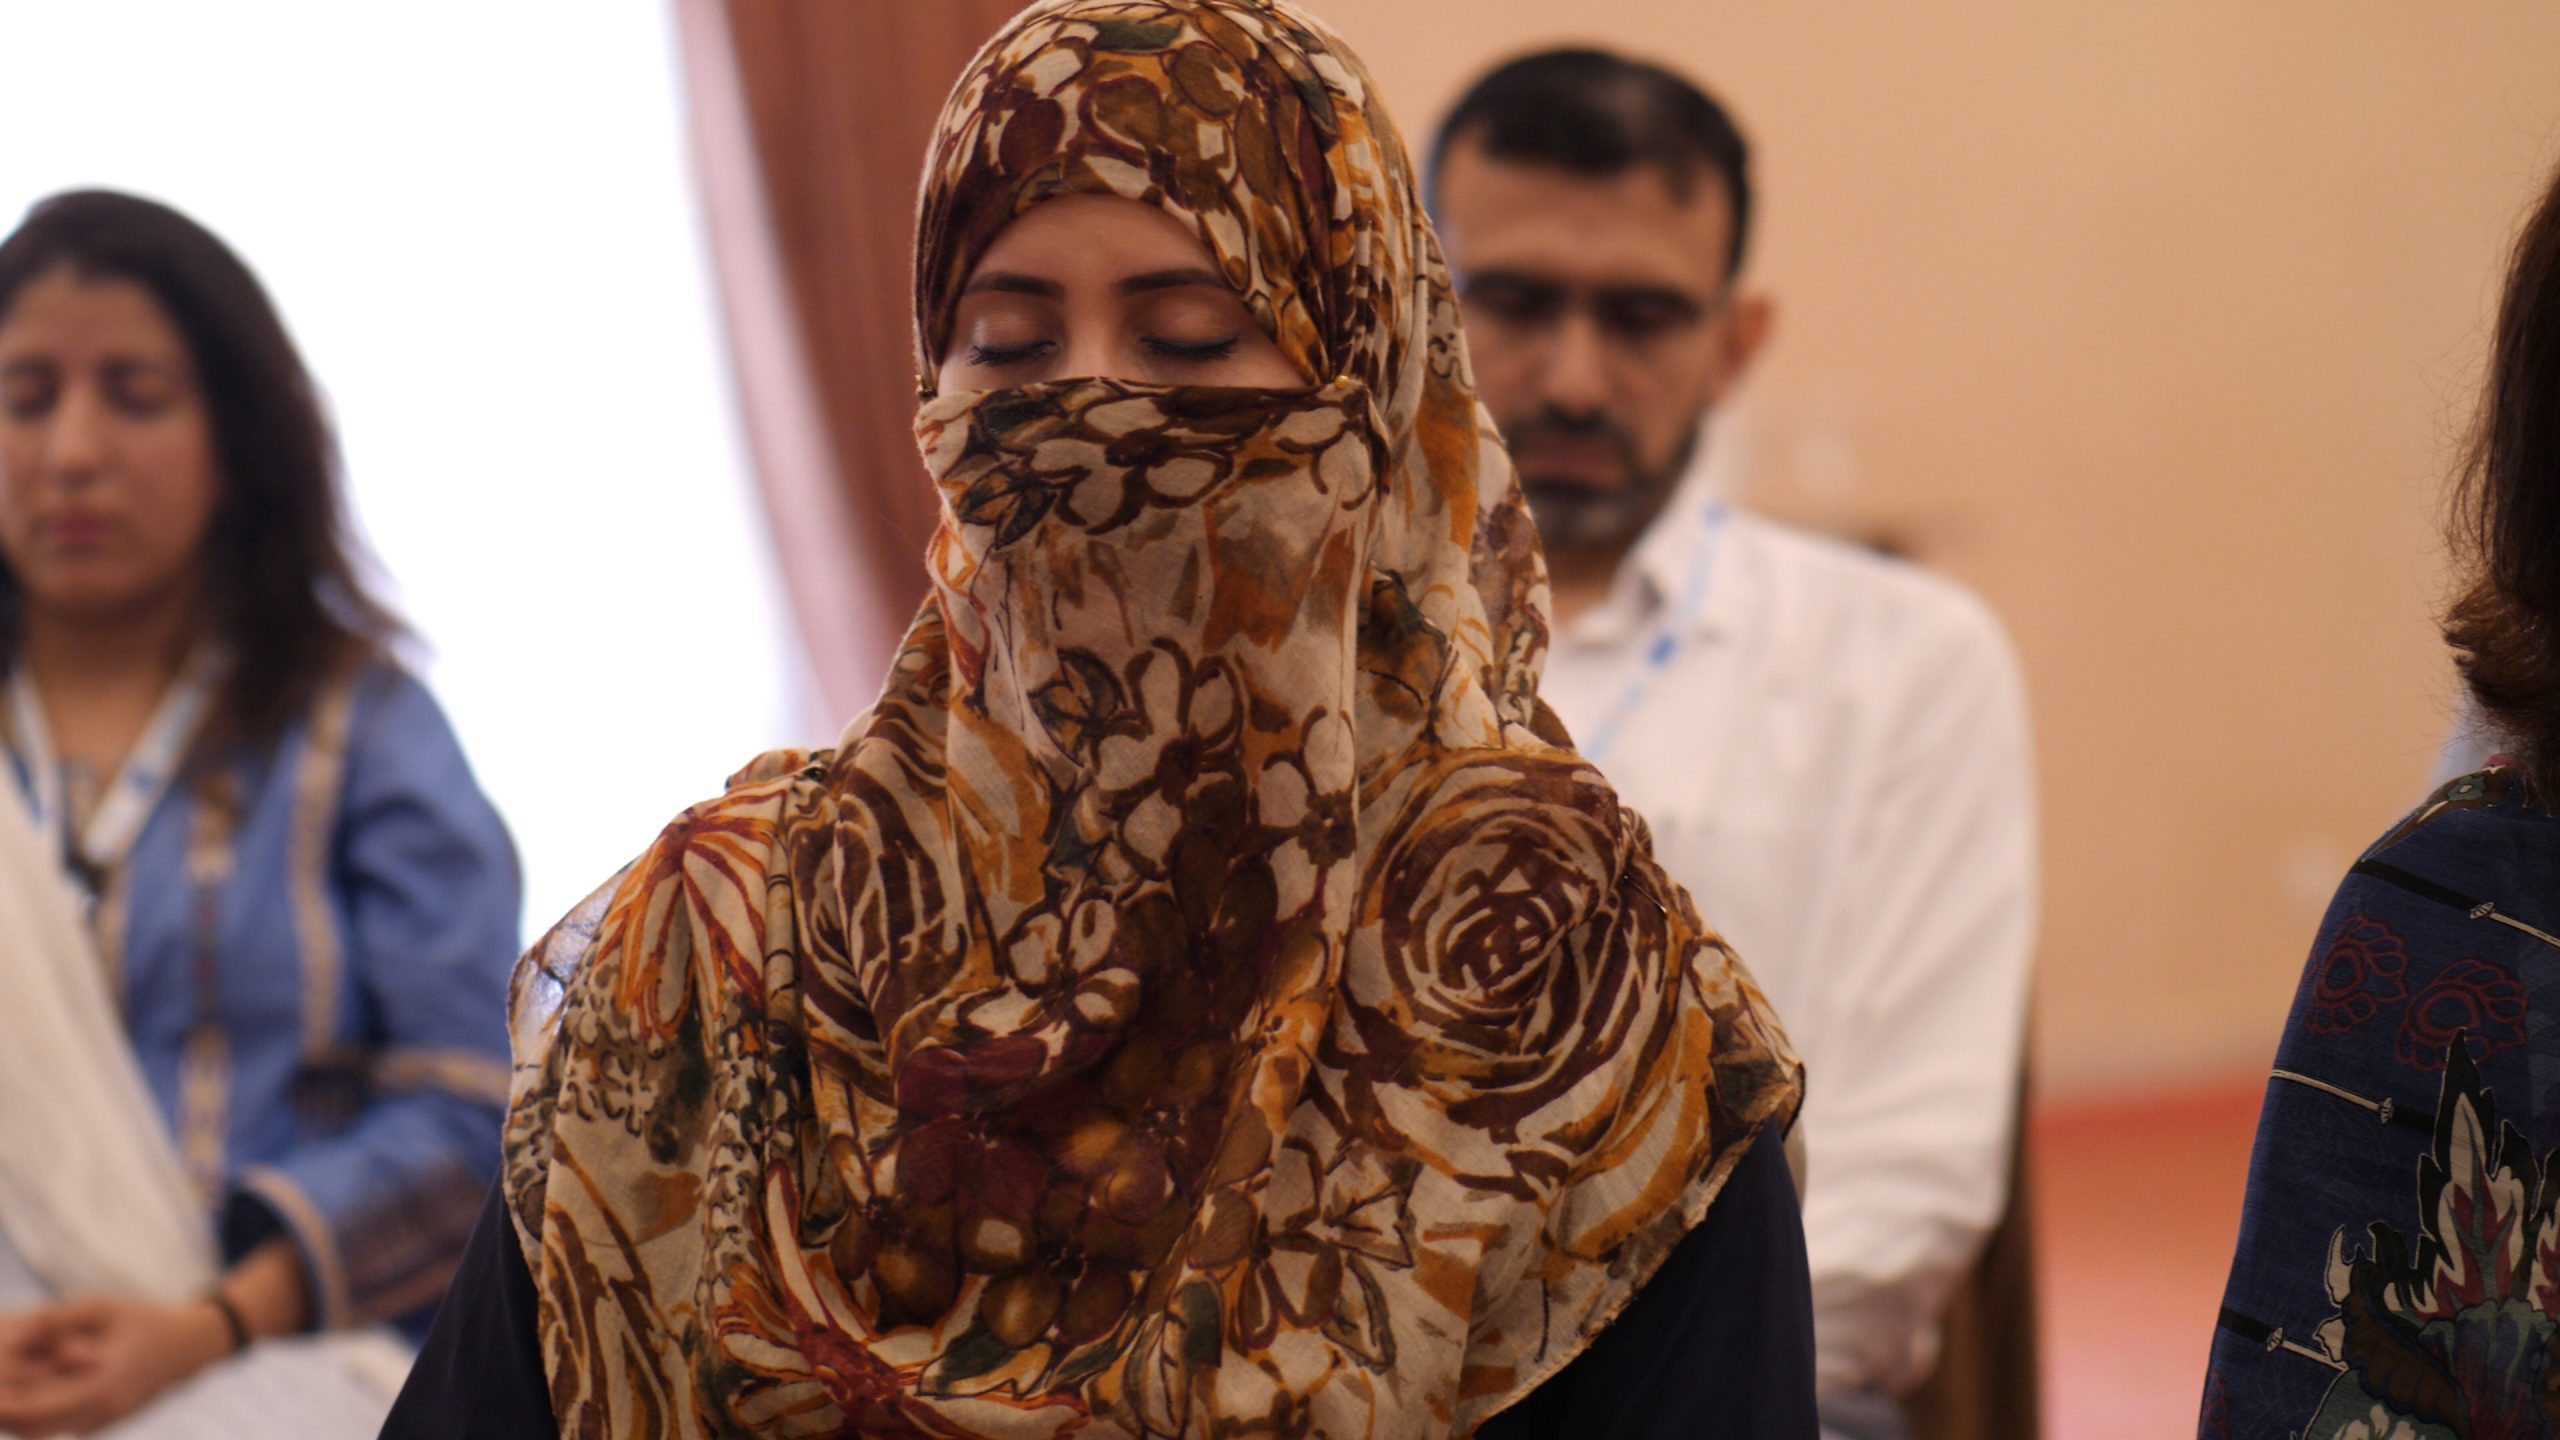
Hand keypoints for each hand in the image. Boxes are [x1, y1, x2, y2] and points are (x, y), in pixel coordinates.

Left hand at [0, 1296, 233, 1436]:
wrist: (187, 1348)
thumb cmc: (142, 1322)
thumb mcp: (101, 1309)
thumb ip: (55, 1320)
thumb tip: (10, 1339)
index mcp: (102, 1387)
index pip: (34, 1409)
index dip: (3, 1404)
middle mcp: (100, 1414)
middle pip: (32, 1427)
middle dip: (5, 1412)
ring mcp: (101, 1424)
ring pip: (41, 1430)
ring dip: (16, 1416)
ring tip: (3, 1392)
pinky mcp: (98, 1425)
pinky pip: (55, 1426)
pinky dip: (33, 1414)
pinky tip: (20, 1395)